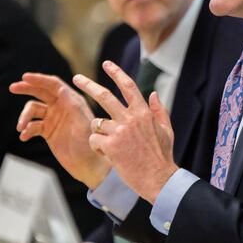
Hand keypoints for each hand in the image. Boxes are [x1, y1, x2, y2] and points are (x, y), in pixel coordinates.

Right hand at [10, 73, 110, 188]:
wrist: (89, 166)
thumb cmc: (90, 144)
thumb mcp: (83, 124)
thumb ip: (73, 106)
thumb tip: (61, 89)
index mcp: (72, 100)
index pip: (54, 85)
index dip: (39, 79)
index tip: (25, 77)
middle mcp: (62, 106)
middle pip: (40, 92)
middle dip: (26, 88)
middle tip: (12, 88)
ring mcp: (53, 118)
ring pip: (33, 110)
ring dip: (24, 117)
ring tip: (20, 127)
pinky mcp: (47, 131)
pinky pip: (32, 126)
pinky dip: (26, 130)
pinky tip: (24, 137)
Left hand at [73, 61, 177, 203]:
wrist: (158, 179)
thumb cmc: (162, 156)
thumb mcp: (166, 130)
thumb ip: (159, 110)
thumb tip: (152, 93)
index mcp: (144, 112)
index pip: (128, 86)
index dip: (116, 73)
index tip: (107, 64)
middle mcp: (130, 118)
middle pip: (104, 96)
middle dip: (88, 85)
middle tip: (76, 78)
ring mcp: (119, 132)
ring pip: (96, 122)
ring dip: (98, 132)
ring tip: (108, 144)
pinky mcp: (110, 146)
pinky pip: (94, 139)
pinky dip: (97, 146)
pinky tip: (107, 154)